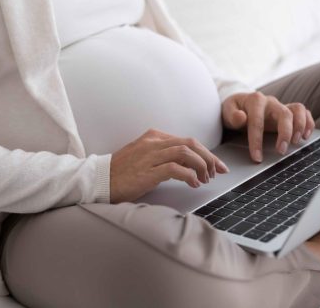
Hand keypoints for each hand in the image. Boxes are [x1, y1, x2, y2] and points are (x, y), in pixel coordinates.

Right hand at [110, 129, 228, 202]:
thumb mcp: (145, 156)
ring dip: (201, 166)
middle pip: (191, 144)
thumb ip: (165, 155)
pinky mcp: (148, 171)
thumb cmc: (123, 171)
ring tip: (206, 178)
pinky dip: (190, 176)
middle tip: (218, 171)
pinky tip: (194, 183)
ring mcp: (150, 155)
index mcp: (154, 137)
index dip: (206, 152)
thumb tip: (189, 164)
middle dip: (209, 157)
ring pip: (186, 153)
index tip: (216, 164)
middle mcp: (154, 143)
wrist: (101, 180)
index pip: (187, 141)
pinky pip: (176, 168)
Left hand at [222, 92, 314, 162]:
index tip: (256, 157)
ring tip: (295, 142)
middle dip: (284, 133)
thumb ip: (232, 115)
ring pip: (297, 110)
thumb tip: (241, 117)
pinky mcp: (287, 111)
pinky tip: (305, 135)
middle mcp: (270, 102)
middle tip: (281, 151)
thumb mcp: (226, 111)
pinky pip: (303, 112)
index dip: (257, 141)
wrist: (238, 105)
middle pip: (284, 113)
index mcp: (254, 100)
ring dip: (300, 126)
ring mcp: (280, 105)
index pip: (257, 121)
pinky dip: (308, 122)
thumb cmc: (232, 110)